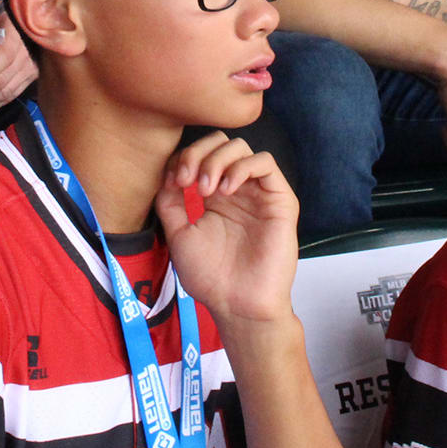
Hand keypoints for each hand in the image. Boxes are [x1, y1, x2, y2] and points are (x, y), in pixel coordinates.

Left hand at [156, 133, 299, 326]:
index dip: (183, 159)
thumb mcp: (179, 235)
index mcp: (214, 196)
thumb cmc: (211, 277)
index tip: (172, 183)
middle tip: (187, 180)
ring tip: (205, 189)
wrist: (238, 304)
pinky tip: (226, 191)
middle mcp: (237, 190)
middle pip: (221, 143)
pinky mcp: (279, 199)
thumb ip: (170, 202)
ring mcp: (258, 193)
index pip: (201, 155)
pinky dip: (242, 168)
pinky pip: (265, 163)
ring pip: (241, 148)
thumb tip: (167, 172)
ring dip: (217, 161)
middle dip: (198, 153)